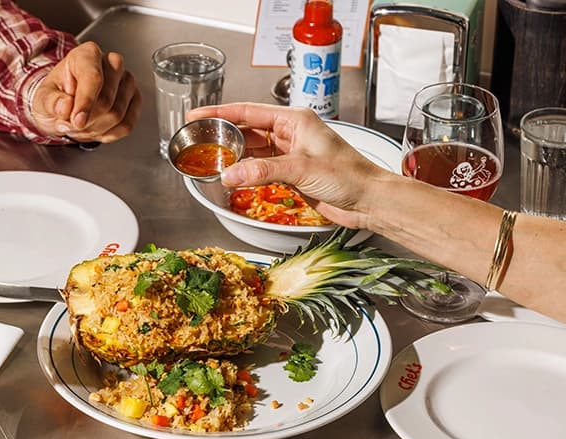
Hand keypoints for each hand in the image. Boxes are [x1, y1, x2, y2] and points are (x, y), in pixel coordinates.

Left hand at [31, 41, 141, 142]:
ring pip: (117, 115)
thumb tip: (65, 107)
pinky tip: (96, 128)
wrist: (68, 105)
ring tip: (82, 125)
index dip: (86, 103)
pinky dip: (109, 133)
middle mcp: (111, 63)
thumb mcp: (43, 98)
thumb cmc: (58, 96)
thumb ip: (51, 101)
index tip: (77, 121)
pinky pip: (127, 125)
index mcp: (87, 54)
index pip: (94, 78)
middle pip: (107, 101)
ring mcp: (126, 81)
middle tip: (71, 123)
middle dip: (88, 120)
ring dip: (96, 128)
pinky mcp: (135, 99)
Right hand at [186, 103, 383, 228]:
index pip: (248, 112)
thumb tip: (230, 174)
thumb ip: (263, 171)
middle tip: (198, 141)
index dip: (220, 113)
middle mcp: (291, 133)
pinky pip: (260, 168)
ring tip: (210, 160)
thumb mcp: (301, 168)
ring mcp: (290, 153)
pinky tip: (233, 176)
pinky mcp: (291, 173)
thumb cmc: (349, 176)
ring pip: (252, 150)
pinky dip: (246, 172)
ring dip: (233, 156)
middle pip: (247, 130)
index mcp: (295, 120)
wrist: (367, 200)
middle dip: (222, 135)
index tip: (197, 115)